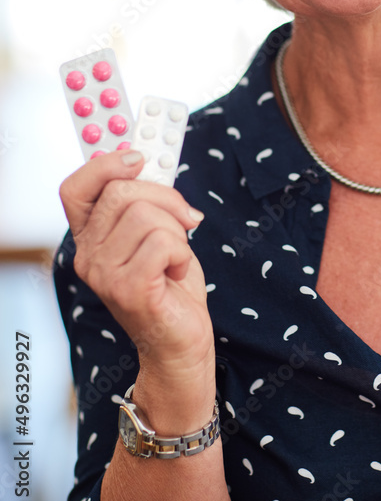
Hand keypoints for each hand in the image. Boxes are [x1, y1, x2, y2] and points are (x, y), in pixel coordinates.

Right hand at [60, 150, 212, 381]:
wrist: (180, 343)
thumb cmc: (170, 286)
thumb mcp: (155, 232)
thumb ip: (143, 200)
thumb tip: (148, 162)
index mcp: (90, 238)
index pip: (75, 188)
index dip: (105, 164)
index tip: (139, 157)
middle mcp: (88, 256)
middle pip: (122, 191)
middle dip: (166, 198)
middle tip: (184, 219)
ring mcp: (104, 275)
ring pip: (147, 214)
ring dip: (177, 231)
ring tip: (175, 257)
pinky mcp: (129, 290)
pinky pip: (164, 242)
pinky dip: (183, 253)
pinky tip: (176, 273)